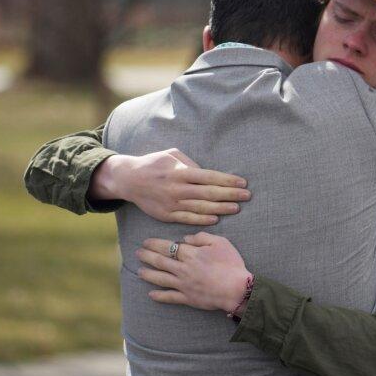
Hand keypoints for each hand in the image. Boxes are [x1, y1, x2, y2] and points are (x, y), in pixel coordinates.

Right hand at [90, 149, 250, 225]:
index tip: (242, 182)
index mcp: (180, 172)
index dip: (227, 181)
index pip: (209, 177)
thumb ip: (191, 163)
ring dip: (221, 208)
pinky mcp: (167, 215)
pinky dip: (202, 219)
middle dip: (230, 195)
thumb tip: (208, 173)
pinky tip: (216, 218)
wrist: (129, 180)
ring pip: (201, 208)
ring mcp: (172, 203)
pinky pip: (188, 219)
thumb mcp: (172, 155)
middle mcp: (177, 188)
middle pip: (209, 194)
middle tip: (247, 196)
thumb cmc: (154, 164)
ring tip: (236, 208)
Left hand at [137, 232, 251, 313]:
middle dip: (147, 256)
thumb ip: (202, 237)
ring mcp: (184, 284)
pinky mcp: (188, 298)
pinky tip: (151, 294)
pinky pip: (170, 297)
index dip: (155, 244)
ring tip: (139, 271)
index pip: (168, 247)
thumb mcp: (221, 242)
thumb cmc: (231, 264)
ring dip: (148, 274)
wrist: (237, 289)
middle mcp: (183, 269)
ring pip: (161, 279)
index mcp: (191, 254)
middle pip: (160, 261)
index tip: (146, 242)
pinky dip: (159, 296)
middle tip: (138, 253)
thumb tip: (185, 238)